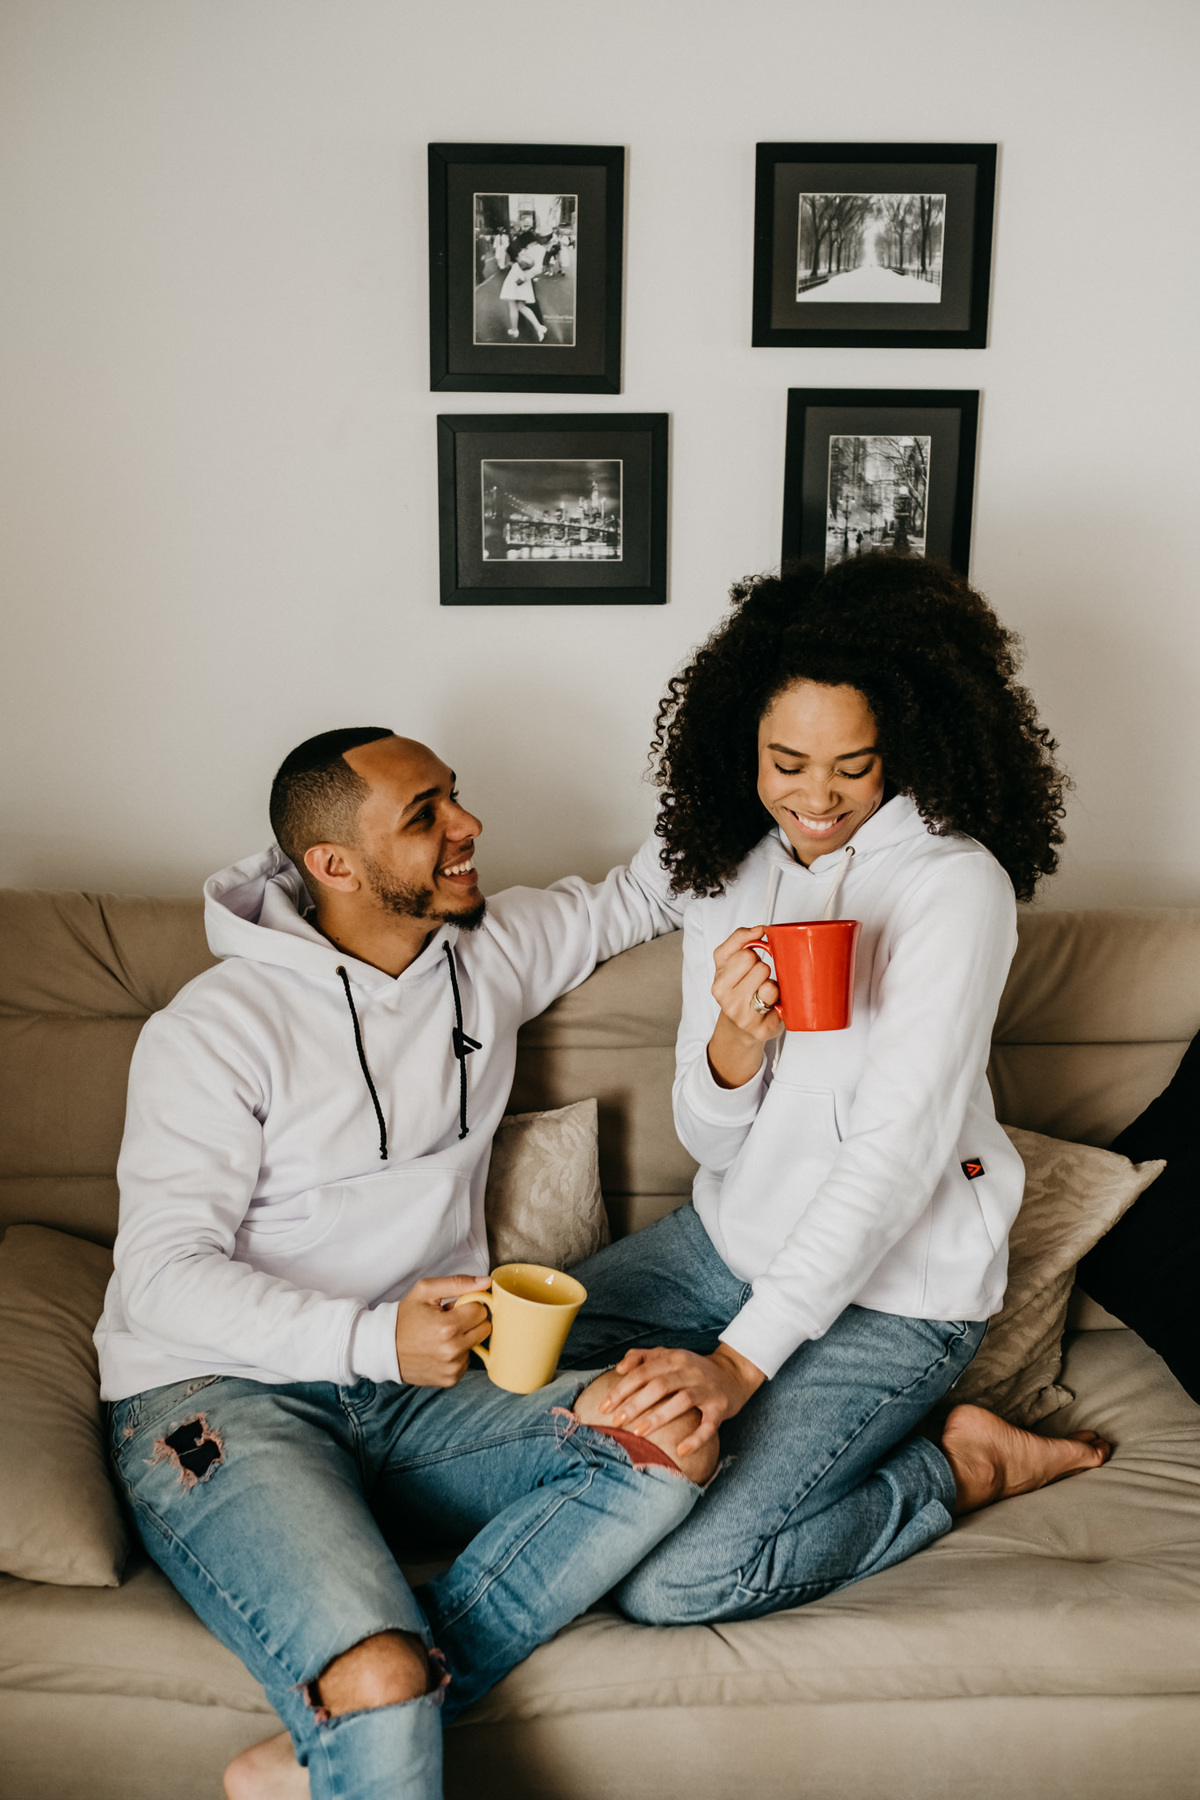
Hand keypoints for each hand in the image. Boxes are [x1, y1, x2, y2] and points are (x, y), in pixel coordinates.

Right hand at [394, 1276, 490, 1386]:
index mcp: (448, 1326)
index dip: (468, 1306)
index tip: (454, 1307)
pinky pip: (466, 1362)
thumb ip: (458, 1283)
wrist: (383, 1348)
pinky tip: (439, 1350)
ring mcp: (452, 1367)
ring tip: (440, 1336)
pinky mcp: (450, 1379)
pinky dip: (457, 1355)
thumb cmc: (404, 1317)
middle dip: (470, 1321)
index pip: (481, 1311)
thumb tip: (486, 1282)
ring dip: (464, 1339)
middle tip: (449, 1320)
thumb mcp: (426, 1291)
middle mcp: (452, 1350)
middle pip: (484, 1329)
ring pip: (476, 1345)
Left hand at [596, 1342, 765, 1457]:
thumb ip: (642, 1357)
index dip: (622, 1389)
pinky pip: (708, 1425)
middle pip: (659, 1386)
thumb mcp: (669, 1356)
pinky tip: (680, 1450)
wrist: (733, 1374)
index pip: (643, 1372)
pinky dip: (695, 1438)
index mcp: (674, 1358)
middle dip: (634, 1404)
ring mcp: (706, 1390)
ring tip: (638, 1432)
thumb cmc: (692, 1369)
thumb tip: (619, 1367)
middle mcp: (690, 1371)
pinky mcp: (720, 1408)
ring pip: (681, 1402)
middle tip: (616, 1422)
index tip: (604, 1407)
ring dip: (658, 1417)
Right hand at [707, 925, 784, 1088]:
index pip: (745, 951)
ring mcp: (740, 1014)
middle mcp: (724, 998)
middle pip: (760, 966)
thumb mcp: (730, 962)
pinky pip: (779, 1006)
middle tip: (758, 979)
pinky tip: (771, 1007)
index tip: (753, 956)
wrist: (740, 1027)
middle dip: (763, 969)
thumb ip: (740, 939)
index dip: (754, 951)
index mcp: (718, 978)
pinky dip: (780, 1003)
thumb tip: (760, 928)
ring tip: (764, 994)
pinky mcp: (759, 1029)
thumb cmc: (739, 989)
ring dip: (772, 986)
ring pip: (769, 985)